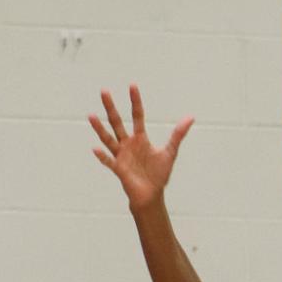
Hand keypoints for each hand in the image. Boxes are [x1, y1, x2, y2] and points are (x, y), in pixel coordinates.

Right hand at [89, 84, 192, 212]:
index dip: (135, 101)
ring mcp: (122, 155)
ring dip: (100, 128)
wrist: (152, 195)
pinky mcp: (119, 169)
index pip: (137, 115)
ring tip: (91, 116)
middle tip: (104, 91)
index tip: (132, 86)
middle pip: (117, 122)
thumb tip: (190, 118)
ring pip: (109, 139)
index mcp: (140, 138)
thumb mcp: (170, 152)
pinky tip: (95, 148)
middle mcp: (128, 144)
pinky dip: (102, 156)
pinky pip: (109, 161)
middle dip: (111, 107)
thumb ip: (177, 135)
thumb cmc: (159, 174)